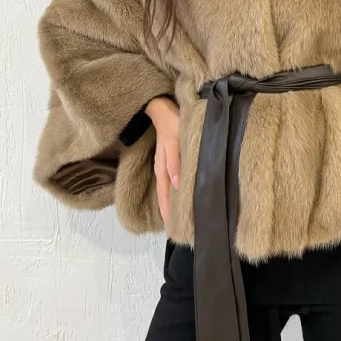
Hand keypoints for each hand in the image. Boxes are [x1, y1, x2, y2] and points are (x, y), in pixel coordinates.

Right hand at [146, 96, 180, 228]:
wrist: (163, 110)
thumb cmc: (172, 125)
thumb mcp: (175, 142)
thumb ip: (175, 162)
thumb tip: (176, 185)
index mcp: (164, 168)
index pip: (166, 195)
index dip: (168, 212)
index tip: (172, 229)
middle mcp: (163, 170)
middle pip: (165, 196)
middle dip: (168, 213)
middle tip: (174, 231)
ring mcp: (164, 166)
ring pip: (166, 190)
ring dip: (170, 204)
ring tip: (175, 219)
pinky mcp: (168, 161)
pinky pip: (169, 182)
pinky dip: (172, 193)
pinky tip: (177, 196)